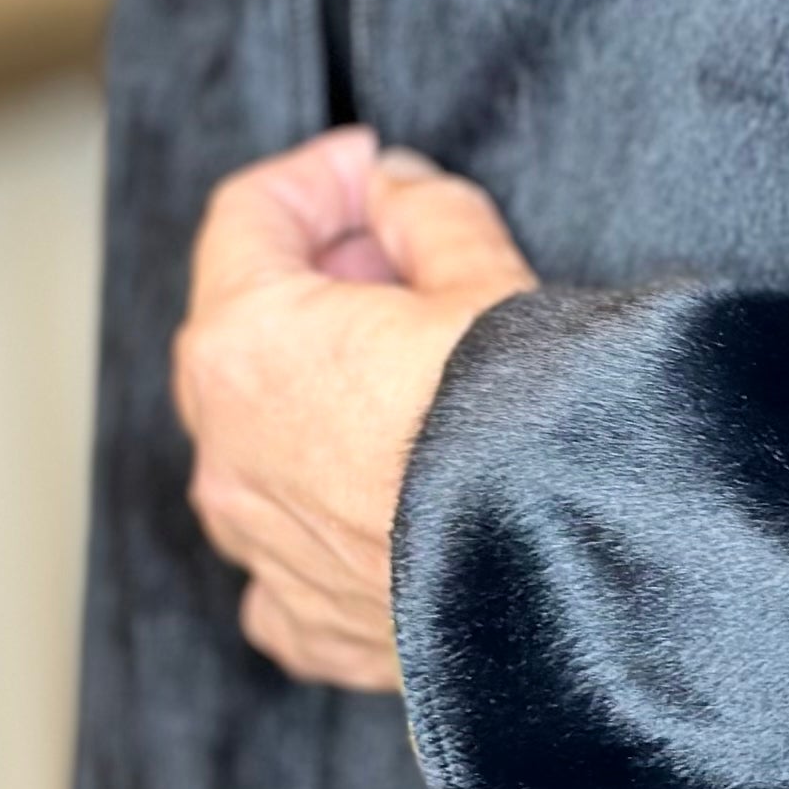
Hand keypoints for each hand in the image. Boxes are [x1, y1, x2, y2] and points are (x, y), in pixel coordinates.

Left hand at [171, 128, 536, 690]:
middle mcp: (223, 446)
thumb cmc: (520, 421)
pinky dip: (322, 517)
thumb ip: (427, 213)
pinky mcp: (302, 620)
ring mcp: (254, 543)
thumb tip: (396, 188)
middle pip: (243, 325)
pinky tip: (385, 500)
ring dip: (316, 397)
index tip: (371, 168)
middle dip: (318, 281)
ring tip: (409, 380)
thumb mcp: (484, 279)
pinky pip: (287, 554)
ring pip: (257, 443)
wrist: (565, 568)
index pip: (247, 217)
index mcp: (247, 341)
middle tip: (406, 263)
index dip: (317, 175)